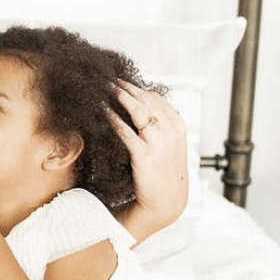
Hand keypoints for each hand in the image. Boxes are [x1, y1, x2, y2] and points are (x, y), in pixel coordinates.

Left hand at [106, 81, 188, 240]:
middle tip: (106, 78)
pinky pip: (125, 130)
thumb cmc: (163, 172)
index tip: (119, 80)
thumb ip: (159, 125)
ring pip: (136, 109)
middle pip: (144, 99)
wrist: (166, 201)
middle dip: (124, 86)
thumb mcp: (169, 144)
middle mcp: (171, 129)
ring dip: (117, 96)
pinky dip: (112, 118)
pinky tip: (101, 111)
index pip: (155, 97)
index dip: (135, 87)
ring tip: (102, 88)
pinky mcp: (144, 155)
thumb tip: (139, 107)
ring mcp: (159, 142)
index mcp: (178, 124)